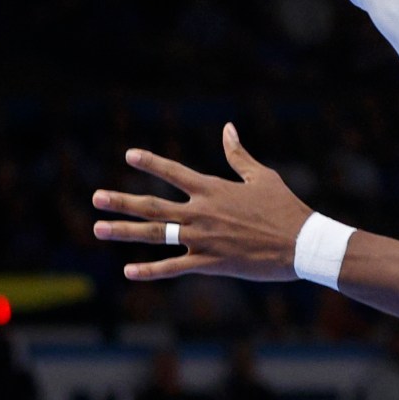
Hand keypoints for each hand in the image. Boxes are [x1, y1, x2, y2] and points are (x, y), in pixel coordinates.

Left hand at [92, 125, 311, 281]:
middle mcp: (202, 212)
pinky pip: (173, 267)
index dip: (151, 162)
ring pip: (156, 235)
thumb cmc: (285, 208)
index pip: (175, 172)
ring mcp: (203, 239)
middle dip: (122, 201)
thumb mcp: (262, 177)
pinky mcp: (210, 263)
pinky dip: (150, 271)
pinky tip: (128, 271)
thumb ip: (238, 155)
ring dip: (125, 231)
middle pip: (153, 206)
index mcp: (214, 189)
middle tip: (96, 198)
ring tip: (98, 228)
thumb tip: (227, 128)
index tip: (129, 154)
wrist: (302, 245)